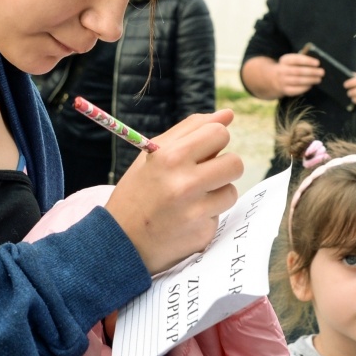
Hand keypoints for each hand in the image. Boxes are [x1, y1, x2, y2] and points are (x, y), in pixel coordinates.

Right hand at [107, 109, 243, 273]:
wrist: (120, 240)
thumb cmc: (138, 191)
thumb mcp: (154, 154)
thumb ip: (191, 130)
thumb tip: (229, 114)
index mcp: (171, 157)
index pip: (219, 133)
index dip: (214, 141)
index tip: (202, 151)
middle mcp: (184, 184)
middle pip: (235, 163)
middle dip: (223, 166)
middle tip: (204, 175)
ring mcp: (195, 212)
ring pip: (231, 191)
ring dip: (217, 193)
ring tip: (191, 199)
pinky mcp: (202, 234)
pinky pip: (219, 216)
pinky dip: (206, 216)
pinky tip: (185, 220)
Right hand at [266, 53, 326, 96]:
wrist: (273, 79)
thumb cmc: (288, 68)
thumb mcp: (291, 61)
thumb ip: (301, 61)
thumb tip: (317, 65)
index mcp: (285, 60)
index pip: (296, 59)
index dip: (307, 61)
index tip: (318, 63)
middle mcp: (282, 70)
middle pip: (298, 71)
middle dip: (312, 72)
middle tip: (322, 72)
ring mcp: (282, 81)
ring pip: (298, 81)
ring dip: (310, 80)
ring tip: (319, 79)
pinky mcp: (285, 90)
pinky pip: (296, 90)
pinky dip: (305, 88)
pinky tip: (311, 85)